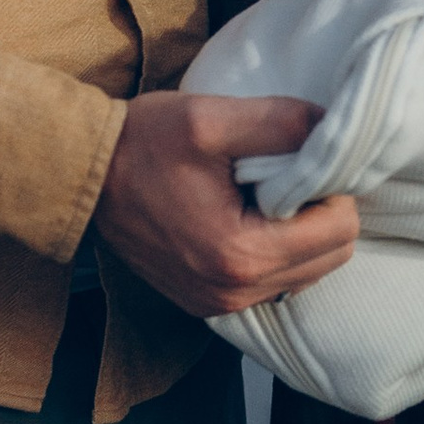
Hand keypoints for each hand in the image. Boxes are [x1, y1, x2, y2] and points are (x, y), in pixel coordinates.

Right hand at [92, 93, 359, 319]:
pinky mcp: (208, 303)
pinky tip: (247, 217)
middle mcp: (235, 292)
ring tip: (262, 194)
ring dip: (300, 233)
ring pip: (307, 272)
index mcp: (242, 253)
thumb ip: (283, 123)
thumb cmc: (143, 143)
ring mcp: (220, 304)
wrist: (83, 176)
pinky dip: (275, 251)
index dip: (333, 187)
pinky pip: (273, 283)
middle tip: (285, 174)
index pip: (340, 230)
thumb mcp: (212, 119)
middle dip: (321, 212)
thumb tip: (335, 129)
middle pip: (331, 257)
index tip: (301, 159)